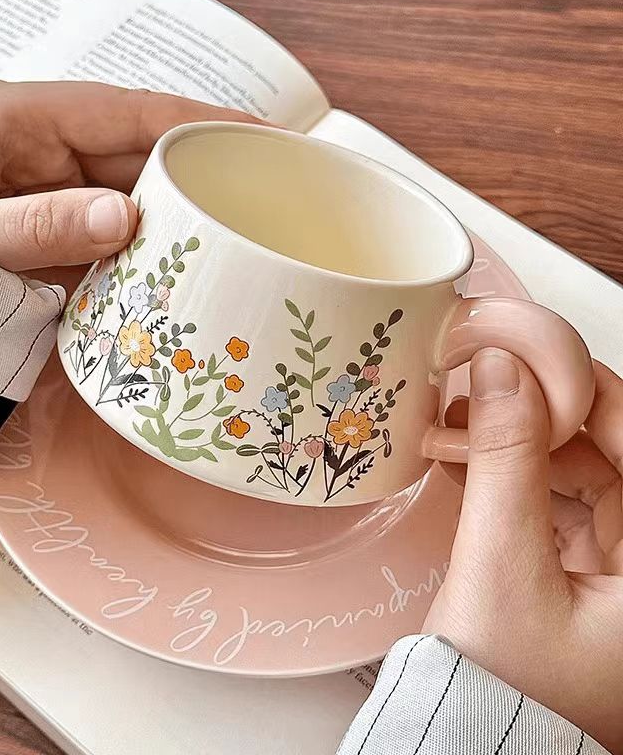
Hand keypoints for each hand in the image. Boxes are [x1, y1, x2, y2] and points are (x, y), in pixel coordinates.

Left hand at [0, 80, 256, 272]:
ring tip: (236, 227)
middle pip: (141, 149)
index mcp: (20, 120)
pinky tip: (185, 258)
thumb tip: (126, 215)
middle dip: (198, 168)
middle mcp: (47, 146)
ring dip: (180, 210)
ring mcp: (57, 186)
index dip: (195, 119)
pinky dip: (151, 242)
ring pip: (136, 190)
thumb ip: (40, 226)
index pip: (127, 109)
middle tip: (261, 191)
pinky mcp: (61, 223)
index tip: (255, 131)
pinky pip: (119, 226)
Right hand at [423, 350, 622, 752]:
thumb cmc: (503, 687)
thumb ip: (504, 463)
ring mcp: (621, 571)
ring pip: (581, 475)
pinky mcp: (586, 575)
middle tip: (482, 387)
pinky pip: (558, 503)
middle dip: (540, 416)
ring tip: (461, 426)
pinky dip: (515, 479)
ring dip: (520, 446)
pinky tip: (470, 461)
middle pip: (608, 454)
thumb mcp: (501, 565)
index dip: (586, 390)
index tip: (529, 352)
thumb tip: (501, 373)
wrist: (475, 742)